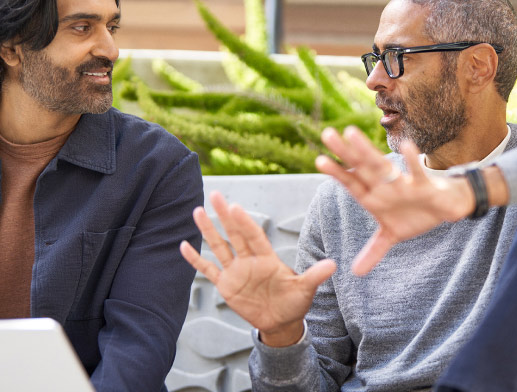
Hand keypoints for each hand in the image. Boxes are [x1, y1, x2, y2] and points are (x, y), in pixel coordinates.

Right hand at [180, 191, 336, 346]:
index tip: (235, 207)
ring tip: (197, 211)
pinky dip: (195, 259)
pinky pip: (207, 270)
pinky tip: (183, 245)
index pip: (254, 236)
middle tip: (217, 195)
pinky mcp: (226, 285)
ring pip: (219, 247)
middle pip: (234, 234)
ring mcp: (235, 271)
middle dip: (225, 216)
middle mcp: (249, 260)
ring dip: (208, 231)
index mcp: (267, 258)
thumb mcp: (306, 289)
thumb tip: (334, 265)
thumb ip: (314, 276)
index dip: (244, 223)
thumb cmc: (294, 302)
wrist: (281, 321)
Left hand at [316, 126, 473, 275]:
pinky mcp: (424, 185)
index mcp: (374, 196)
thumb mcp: (391, 236)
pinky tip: (406, 146)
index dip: (336, 173)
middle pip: (360, 167)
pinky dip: (412, 161)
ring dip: (366, 150)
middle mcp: (384, 186)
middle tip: (327, 133)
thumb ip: (373, 251)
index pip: (351, 183)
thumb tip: (356, 272)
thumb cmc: (414, 214)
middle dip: (344, 152)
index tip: (319, 159)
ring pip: (381, 165)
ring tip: (351, 133)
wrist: (446, 207)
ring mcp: (402, 184)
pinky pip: (417, 172)